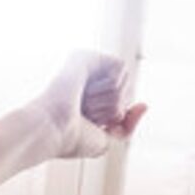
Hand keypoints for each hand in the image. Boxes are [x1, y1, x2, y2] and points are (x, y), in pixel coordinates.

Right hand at [13, 51, 145, 160]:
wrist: (51, 130)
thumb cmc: (72, 138)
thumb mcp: (107, 139)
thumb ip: (128, 125)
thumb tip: (144, 105)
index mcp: (89, 99)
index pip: (124, 103)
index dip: (114, 116)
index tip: (90, 124)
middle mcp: (87, 81)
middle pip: (128, 91)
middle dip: (113, 108)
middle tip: (85, 113)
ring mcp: (85, 67)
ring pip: (125, 80)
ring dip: (109, 99)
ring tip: (83, 103)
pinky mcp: (84, 56)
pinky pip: (120, 67)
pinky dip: (110, 85)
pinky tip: (88, 90)